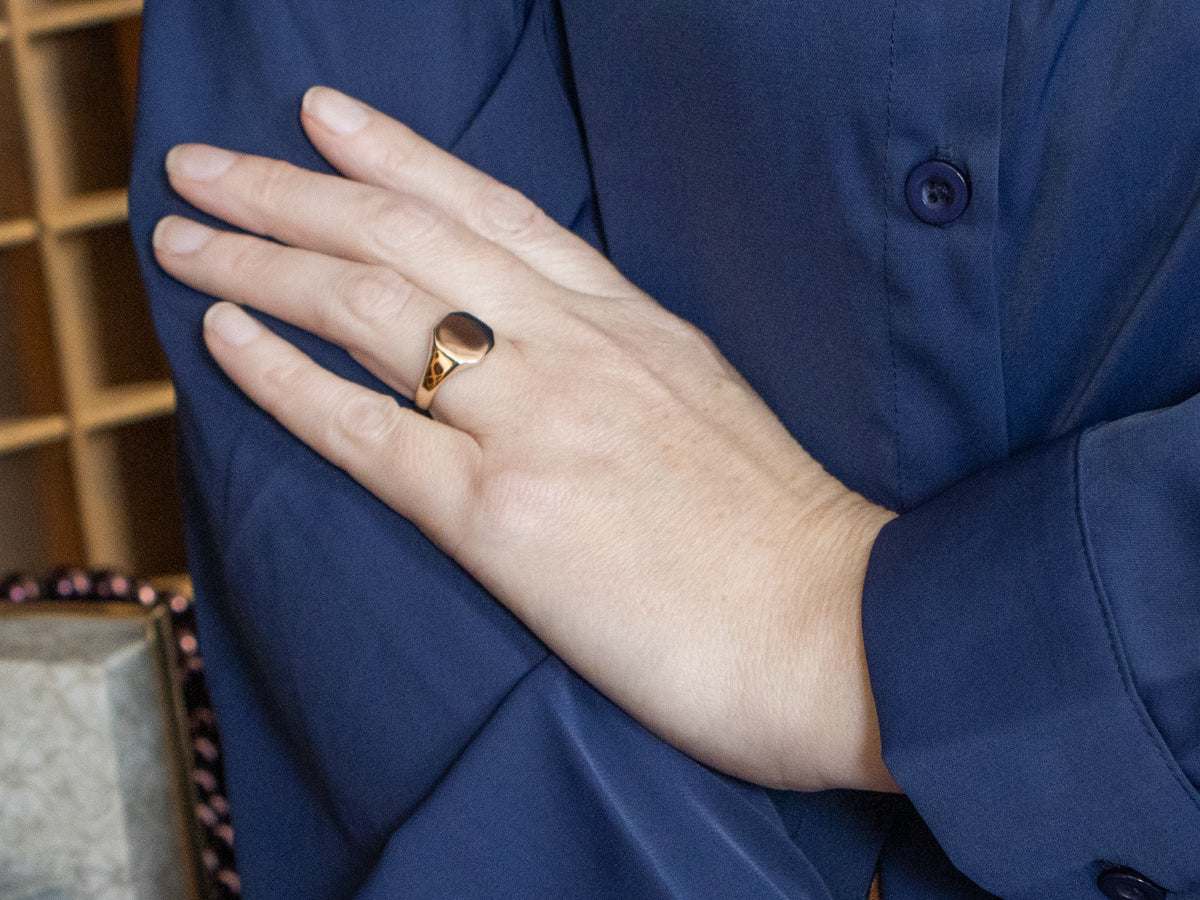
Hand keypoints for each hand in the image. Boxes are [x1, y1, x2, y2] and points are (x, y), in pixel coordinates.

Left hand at [153, 87, 897, 792]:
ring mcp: (535, 424)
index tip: (324, 119)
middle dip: (293, 190)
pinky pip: (368, 429)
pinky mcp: (502, 517)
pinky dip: (284, 376)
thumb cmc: (780, 533)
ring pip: (372, 310)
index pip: (491, 210)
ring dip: (262, 262)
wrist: (837, 625)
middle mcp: (574, 348)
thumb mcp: (708, 404)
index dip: (397, 154)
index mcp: (628, 322)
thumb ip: (623, 363)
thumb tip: (553, 349)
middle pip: (408, 237)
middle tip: (206, 163)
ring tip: (184, 236)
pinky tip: (225, 338)